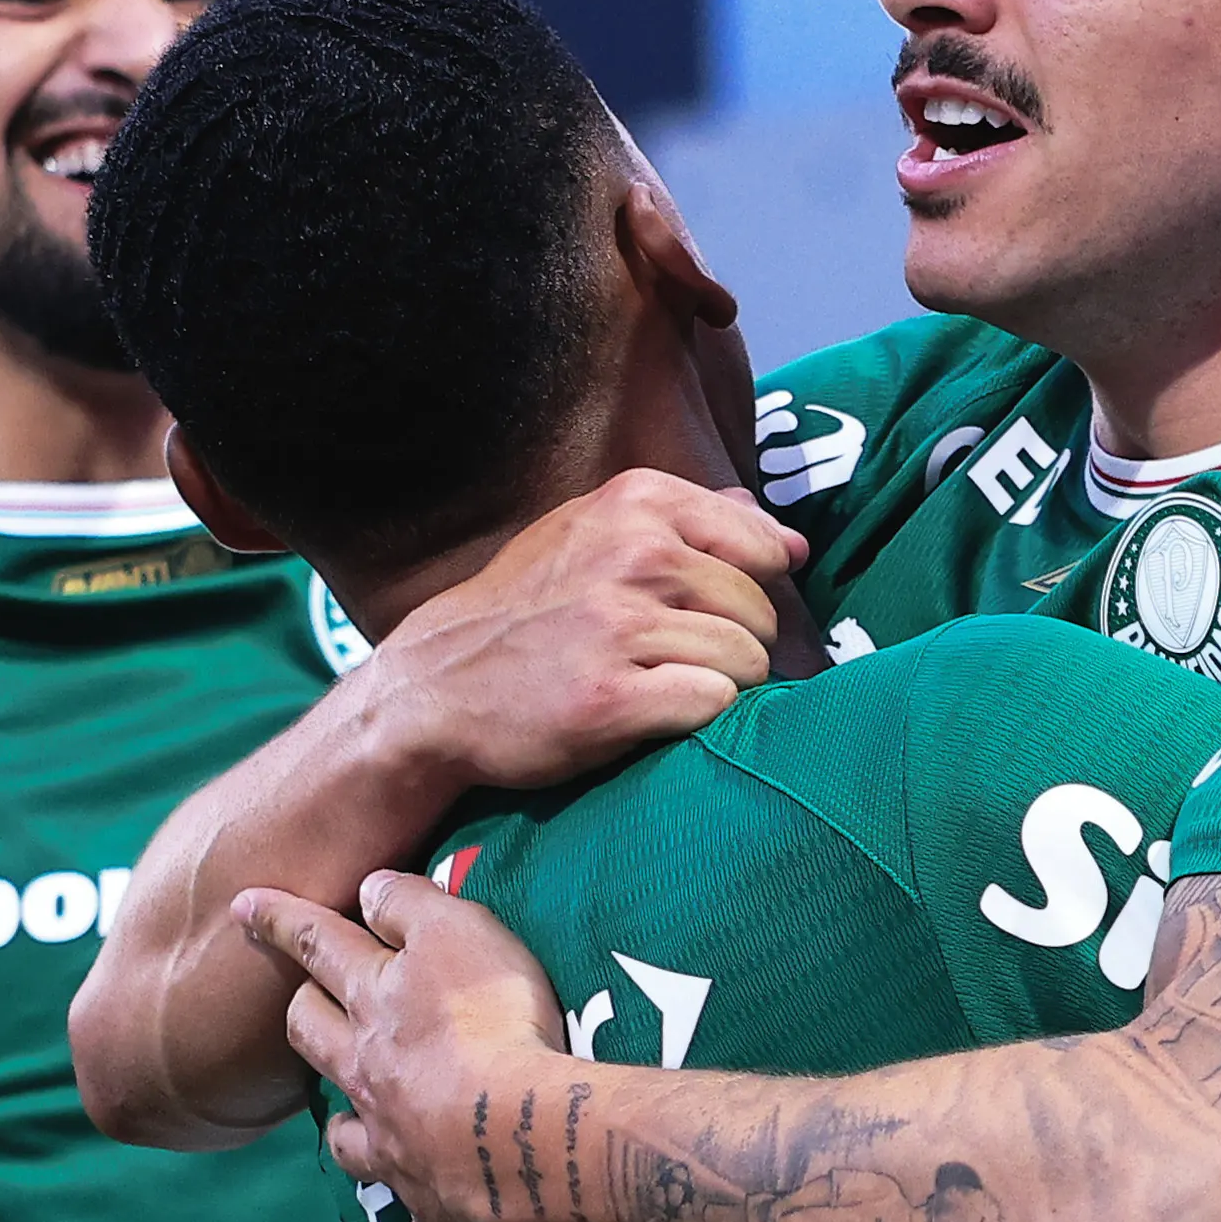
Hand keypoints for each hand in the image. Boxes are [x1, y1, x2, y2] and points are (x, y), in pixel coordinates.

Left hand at [237, 871, 576, 1221]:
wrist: (521, 1132)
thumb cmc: (495, 1020)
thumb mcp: (457, 929)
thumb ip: (408, 903)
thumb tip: (367, 887)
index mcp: (374, 1004)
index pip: (317, 947)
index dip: (280, 921)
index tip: (241, 906)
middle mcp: (371, 1078)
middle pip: (316, 1043)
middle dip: (304, 1021)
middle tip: (302, 1011)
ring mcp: (398, 1152)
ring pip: (351, 1143)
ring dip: (348, 1135)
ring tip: (348, 1135)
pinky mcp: (440, 1217)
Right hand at [358, 470, 805, 794]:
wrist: (436, 687)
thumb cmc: (526, 612)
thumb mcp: (590, 534)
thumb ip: (687, 524)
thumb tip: (784, 533)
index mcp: (634, 503)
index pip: (761, 544)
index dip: (757, 587)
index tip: (719, 612)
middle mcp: (632, 554)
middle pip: (759, 608)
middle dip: (741, 643)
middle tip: (685, 663)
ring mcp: (619, 626)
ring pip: (745, 660)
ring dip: (723, 686)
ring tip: (671, 690)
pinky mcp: (610, 698)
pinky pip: (713, 703)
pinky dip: (701, 718)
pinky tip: (659, 717)